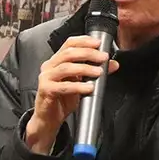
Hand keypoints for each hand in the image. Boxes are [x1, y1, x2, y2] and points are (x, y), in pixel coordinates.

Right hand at [25, 35, 118, 152]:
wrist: (49, 118)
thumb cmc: (62, 99)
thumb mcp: (81, 83)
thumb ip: (95, 72)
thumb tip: (112, 64)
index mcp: (57, 61)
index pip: (69, 44)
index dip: (84, 41)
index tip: (99, 44)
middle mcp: (50, 66)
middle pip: (69, 53)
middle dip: (88, 54)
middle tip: (103, 58)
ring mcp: (46, 77)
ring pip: (66, 68)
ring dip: (85, 69)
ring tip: (99, 72)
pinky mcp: (46, 90)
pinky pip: (63, 86)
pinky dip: (78, 86)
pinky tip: (89, 88)